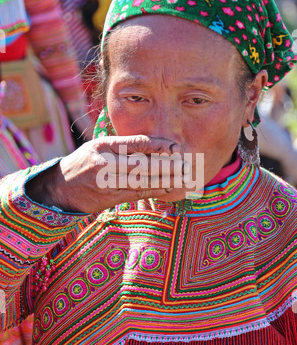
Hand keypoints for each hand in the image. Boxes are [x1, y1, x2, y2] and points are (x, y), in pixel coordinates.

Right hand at [26, 135, 184, 213]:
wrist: (62, 188)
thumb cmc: (83, 162)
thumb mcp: (98, 146)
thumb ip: (123, 146)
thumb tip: (153, 146)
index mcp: (104, 148)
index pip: (135, 145)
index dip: (157, 146)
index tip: (175, 146)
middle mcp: (107, 166)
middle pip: (142, 166)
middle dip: (166, 166)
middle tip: (185, 164)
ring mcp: (109, 185)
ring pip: (143, 182)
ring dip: (165, 180)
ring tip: (183, 176)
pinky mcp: (112, 199)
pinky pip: (138, 194)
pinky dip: (155, 191)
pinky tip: (169, 188)